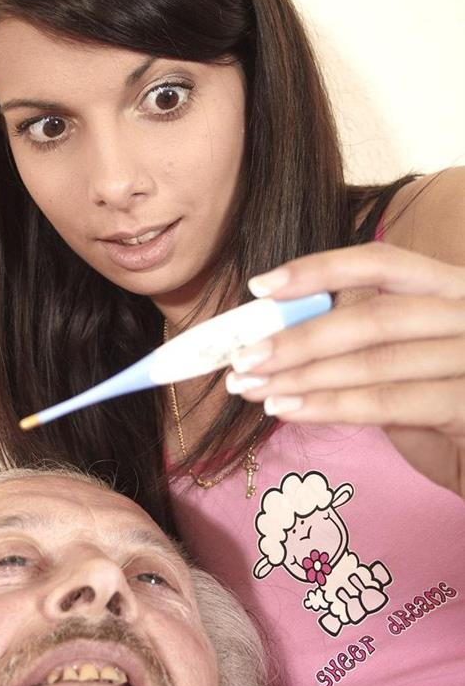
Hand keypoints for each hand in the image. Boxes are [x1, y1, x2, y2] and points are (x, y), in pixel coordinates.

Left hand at [225, 243, 464, 495]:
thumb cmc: (454, 421)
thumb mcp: (409, 375)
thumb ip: (367, 351)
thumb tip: (285, 341)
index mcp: (455, 292)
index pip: (385, 263)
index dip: (320, 269)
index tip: (261, 286)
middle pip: (371, 314)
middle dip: (297, 337)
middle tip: (241, 359)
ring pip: (374, 359)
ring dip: (303, 374)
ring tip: (253, 389)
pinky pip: (388, 402)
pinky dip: (331, 405)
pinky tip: (289, 409)